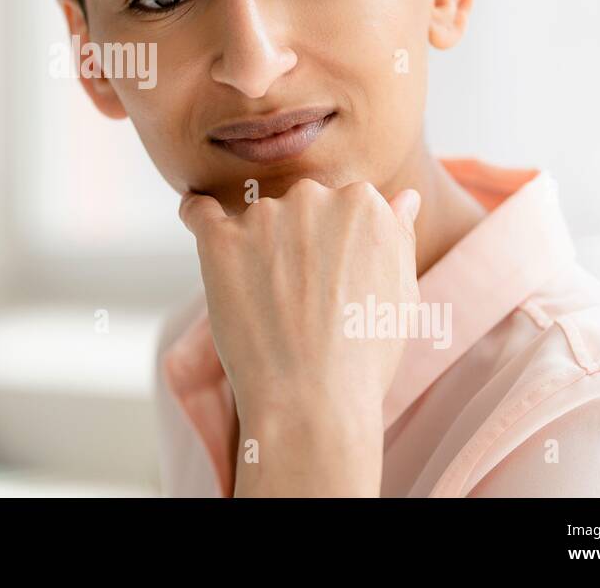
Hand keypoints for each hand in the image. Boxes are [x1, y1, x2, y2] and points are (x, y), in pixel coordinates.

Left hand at [178, 178, 420, 494]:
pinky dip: (197, 213)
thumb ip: (397, 236)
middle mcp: (314, 197)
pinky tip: (196, 215)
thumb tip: (403, 197)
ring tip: (268, 304)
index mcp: (364, 203)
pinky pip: (199, 212)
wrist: (313, 401)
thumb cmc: (363, 354)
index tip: (333, 279)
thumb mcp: (401, 292)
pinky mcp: (220, 240)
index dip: (336, 245)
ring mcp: (264, 217)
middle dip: (299, 242)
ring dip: (256, 246)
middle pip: (300, 206)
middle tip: (302, 297)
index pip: (343, 205)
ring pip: (256, 219)